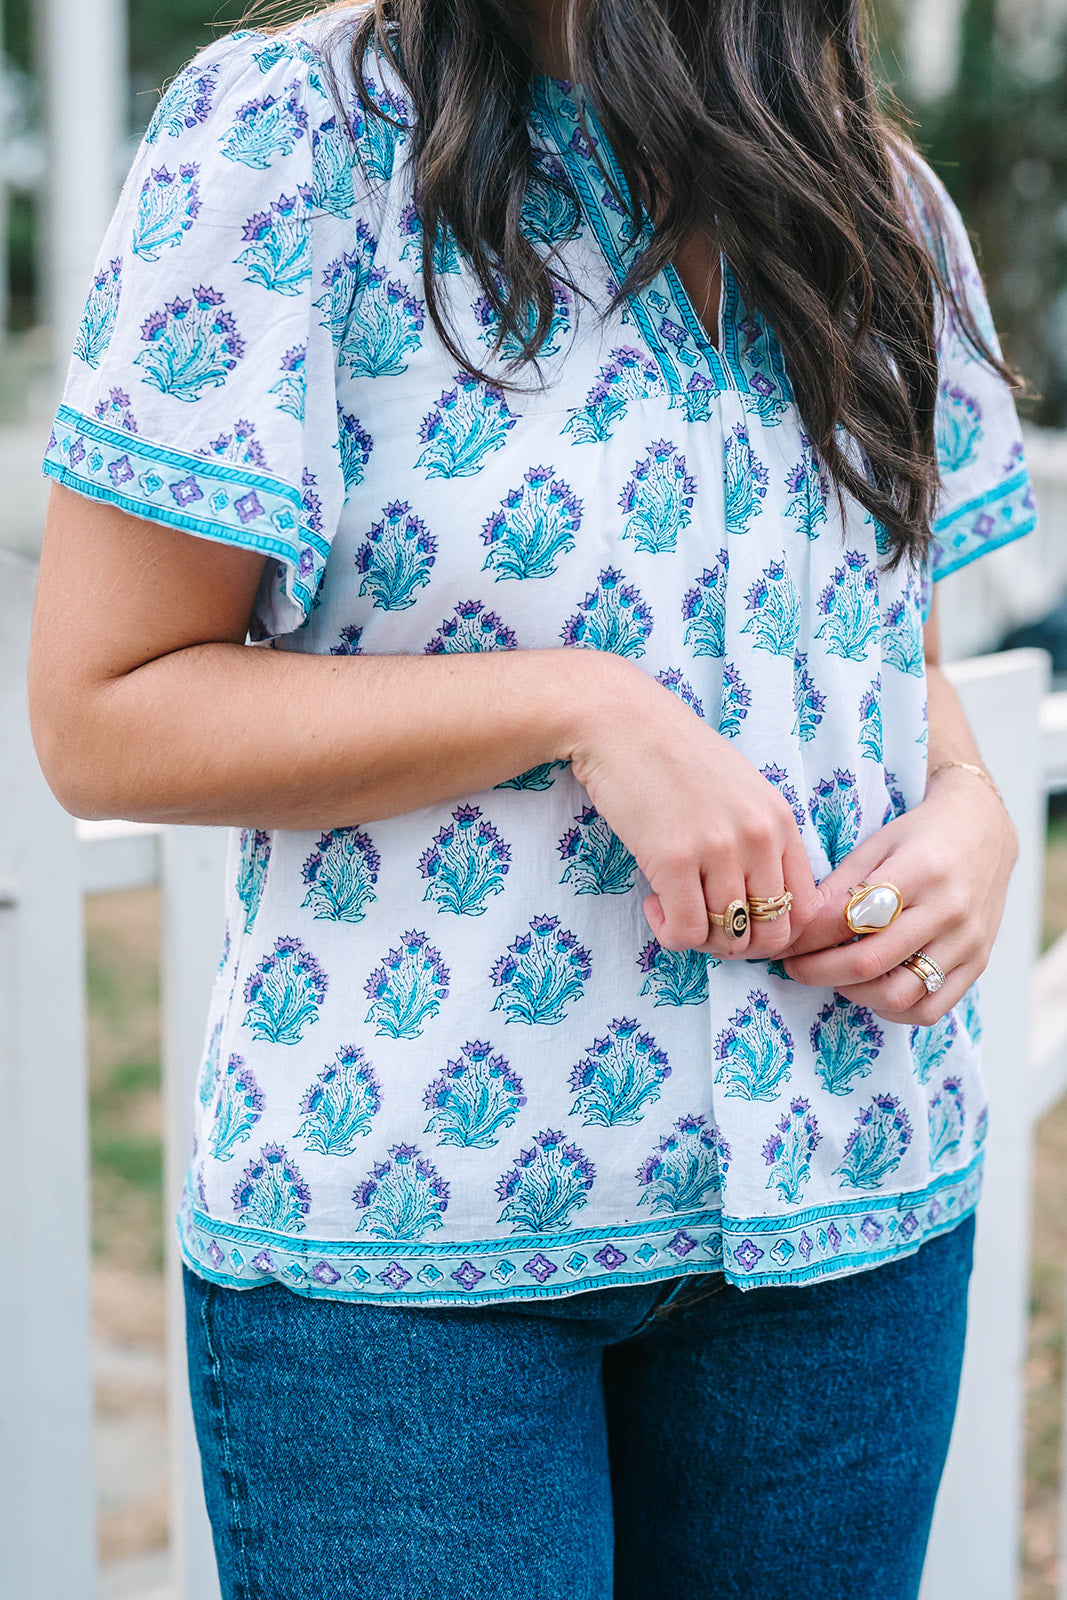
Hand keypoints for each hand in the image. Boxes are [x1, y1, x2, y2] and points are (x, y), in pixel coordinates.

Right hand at [568, 654, 817, 958]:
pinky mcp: (673, 858)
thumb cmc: (675, 755)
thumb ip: (759, 839)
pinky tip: (653, 903)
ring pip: (729, 938)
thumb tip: (758, 904)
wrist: (621, 721)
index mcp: (781, 820)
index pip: (806, 908)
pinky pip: (687, 931)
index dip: (775, 932)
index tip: (741, 924)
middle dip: (740, 945)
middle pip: (772, 934)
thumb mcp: (741, 790)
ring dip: (699, 938)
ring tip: (673, 908)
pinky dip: (670, 932)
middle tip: (708, 926)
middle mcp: (759, 836)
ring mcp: (718, 848)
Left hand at [780, 767, 1017, 1024]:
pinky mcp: (978, 963)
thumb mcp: (877, 844)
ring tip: (834, 976)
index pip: (849, 918)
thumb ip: (839, 887)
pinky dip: (893, 1010)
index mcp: (919, 870)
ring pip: (899, 995)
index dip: (807, 937)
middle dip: (817, 970)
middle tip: (794, 966)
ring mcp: (966, 941)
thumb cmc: (920, 835)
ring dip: (853, 994)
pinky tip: (872, 988)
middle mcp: (947, 909)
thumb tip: (795, 928)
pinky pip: (930, 1009)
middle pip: (869, 962)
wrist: (984, 830)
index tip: (784, 942)